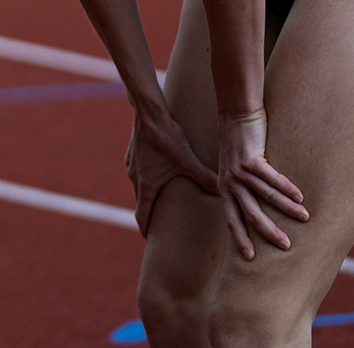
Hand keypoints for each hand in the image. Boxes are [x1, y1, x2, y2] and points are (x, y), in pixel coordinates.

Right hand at [124, 106, 218, 235]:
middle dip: (150, 212)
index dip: (146, 229)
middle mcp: (135, 178)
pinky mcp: (132, 153)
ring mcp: (131, 165)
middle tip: (160, 221)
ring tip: (162, 194)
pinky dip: (146, 174)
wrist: (148, 113)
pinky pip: (138, 169)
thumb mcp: (188, 160)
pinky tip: (157, 167)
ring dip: (148, 191)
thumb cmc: (167, 137)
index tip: (149, 240)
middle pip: (141, 201)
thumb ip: (204, 177)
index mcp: (147, 186)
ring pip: (139, 184)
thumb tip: (223, 192)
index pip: (142, 215)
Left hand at [218, 109, 306, 258]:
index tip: (250, 257)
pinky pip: (272, 178)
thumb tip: (256, 205)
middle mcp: (230, 182)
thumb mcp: (232, 168)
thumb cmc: (238, 143)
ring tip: (304, 218)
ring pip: (266, 196)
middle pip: (251, 214)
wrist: (235, 114)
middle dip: (269, 232)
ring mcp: (239, 171)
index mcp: (225, 188)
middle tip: (286, 246)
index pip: (232, 219)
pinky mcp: (251, 159)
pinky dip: (287, 188)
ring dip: (287, 209)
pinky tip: (300, 196)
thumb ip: (242, 187)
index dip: (241, 238)